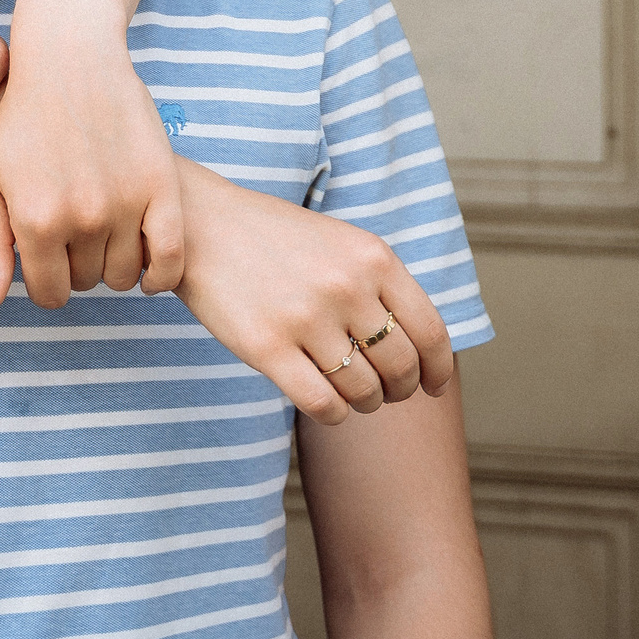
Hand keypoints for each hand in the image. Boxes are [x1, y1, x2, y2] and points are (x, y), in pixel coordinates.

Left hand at [0, 15, 184, 309]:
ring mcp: (126, 202)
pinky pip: (171, 259)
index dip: (48, 282)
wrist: (70, 59)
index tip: (49, 258)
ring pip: (125, 276)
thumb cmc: (20, 120)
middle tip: (74, 231)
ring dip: (115, 264)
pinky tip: (146, 261)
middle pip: (88, 283)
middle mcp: (82, 217)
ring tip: (103, 230)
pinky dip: (162, 274)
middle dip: (78, 266)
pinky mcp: (162, 186)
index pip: (50, 294)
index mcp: (36, 220)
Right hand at [169, 158, 454, 425]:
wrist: (201, 224)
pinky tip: (324, 403)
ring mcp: (306, 317)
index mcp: (373, 258)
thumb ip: (381, 286)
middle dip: (399, 390)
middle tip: (384, 392)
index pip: (431, 332)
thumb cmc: (274, 240)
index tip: (432, 387)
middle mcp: (346, 286)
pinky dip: (333, 413)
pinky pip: (323, 404)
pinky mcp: (267, 347)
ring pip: (364, 391)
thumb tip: (421, 351)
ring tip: (349, 394)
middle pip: (401, 368)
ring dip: (363, 403)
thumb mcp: (340, 244)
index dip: (437, 370)